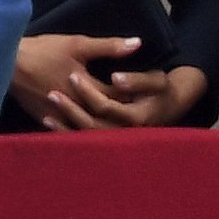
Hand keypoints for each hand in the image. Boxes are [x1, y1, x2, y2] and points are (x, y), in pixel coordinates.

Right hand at [11, 34, 138, 127]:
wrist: (7, 63)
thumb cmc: (43, 51)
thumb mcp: (77, 44)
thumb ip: (109, 46)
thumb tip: (138, 44)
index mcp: (87, 88)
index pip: (118, 96)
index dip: (133, 95)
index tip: (146, 92)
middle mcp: (77, 108)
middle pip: (106, 116)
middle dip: (121, 112)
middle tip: (139, 108)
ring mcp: (61, 118)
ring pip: (88, 127)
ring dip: (103, 123)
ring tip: (118, 118)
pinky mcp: (48, 122)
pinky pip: (69, 131)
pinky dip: (81, 128)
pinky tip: (90, 126)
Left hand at [43, 65, 208, 129]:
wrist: (172, 107)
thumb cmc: (163, 91)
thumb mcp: (157, 80)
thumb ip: (137, 80)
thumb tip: (116, 79)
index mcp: (136, 117)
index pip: (106, 106)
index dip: (88, 92)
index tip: (72, 75)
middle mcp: (126, 134)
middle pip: (93, 125)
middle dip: (72, 110)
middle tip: (52, 93)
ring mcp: (117, 142)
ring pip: (87, 138)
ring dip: (66, 126)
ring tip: (47, 113)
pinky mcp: (110, 143)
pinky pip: (85, 143)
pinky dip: (67, 134)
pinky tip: (50, 124)